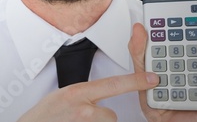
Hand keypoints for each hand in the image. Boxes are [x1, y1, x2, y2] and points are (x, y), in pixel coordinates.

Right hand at [17, 72, 158, 121]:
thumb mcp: (62, 96)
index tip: (152, 78)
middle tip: (82, 118)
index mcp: (77, 92)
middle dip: (102, 117)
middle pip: (111, 114)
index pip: (113, 84)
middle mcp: (83, 109)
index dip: (135, 81)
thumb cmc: (43, 116)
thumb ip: (82, 95)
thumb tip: (97, 98)